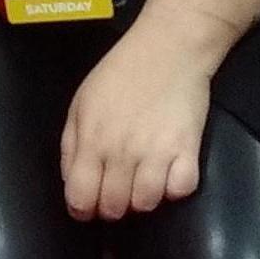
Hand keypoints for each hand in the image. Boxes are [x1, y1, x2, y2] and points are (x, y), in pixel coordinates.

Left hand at [61, 24, 216, 218]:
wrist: (168, 49)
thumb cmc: (121, 73)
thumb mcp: (81, 102)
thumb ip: (70, 145)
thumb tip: (71, 182)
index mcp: (91, 140)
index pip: (80, 198)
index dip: (82, 209)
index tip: (88, 205)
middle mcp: (122, 152)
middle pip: (114, 207)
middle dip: (112, 206)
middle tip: (118, 189)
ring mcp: (157, 153)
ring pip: (146, 204)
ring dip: (143, 198)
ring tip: (143, 179)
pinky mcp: (188, 150)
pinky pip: (180, 191)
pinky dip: (174, 188)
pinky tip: (169, 171)